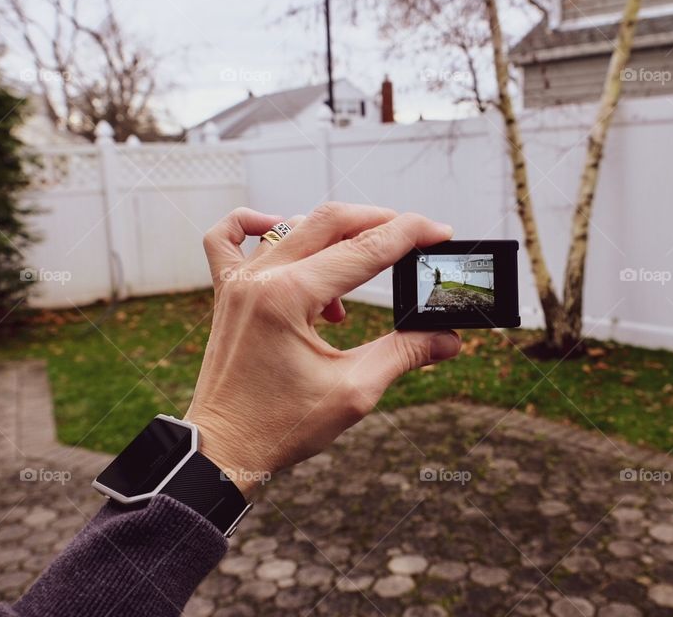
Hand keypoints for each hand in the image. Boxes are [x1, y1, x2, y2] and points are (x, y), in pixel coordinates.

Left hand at [184, 203, 461, 495]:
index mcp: (290, 297)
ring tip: (362, 270)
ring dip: (336, 235)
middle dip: (380, 221)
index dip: (410, 235)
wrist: (224, 451)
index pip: (365, 249)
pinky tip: (279, 228)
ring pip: (293, 226)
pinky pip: (228, 238)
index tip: (440, 231)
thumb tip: (448, 338)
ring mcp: (238, 282)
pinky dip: (254, 224)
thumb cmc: (281, 427)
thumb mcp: (354, 392)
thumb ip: (405, 354)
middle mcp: (261, 278)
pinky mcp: (226, 293)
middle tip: (415, 235)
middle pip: (331, 222)